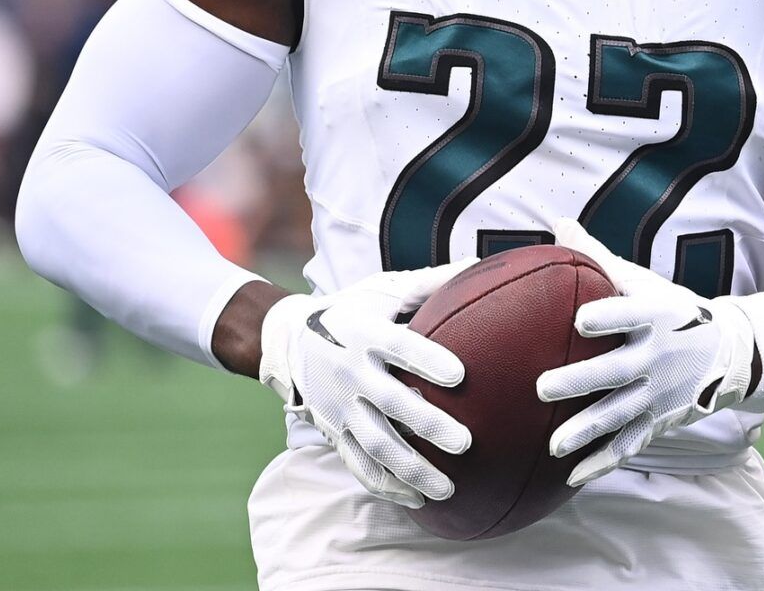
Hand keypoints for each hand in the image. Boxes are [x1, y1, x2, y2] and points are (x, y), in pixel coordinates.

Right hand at [258, 263, 474, 506]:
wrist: (287, 340)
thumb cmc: (350, 310)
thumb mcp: (380, 290)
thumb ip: (428, 282)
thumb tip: (476, 263)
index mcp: (365, 334)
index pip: (400, 347)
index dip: (427, 360)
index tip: (461, 374)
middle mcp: (351, 373)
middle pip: (392, 404)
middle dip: (428, 425)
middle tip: (466, 443)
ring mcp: (340, 408)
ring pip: (376, 445)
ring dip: (412, 469)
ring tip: (448, 489)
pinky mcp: (333, 432)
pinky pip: (360, 465)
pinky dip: (386, 485)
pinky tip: (417, 499)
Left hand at [534, 219, 758, 488]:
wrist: (729, 351)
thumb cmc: (672, 310)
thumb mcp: (645, 282)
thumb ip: (600, 259)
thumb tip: (558, 225)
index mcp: (652, 315)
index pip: (628, 315)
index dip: (607, 317)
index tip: (580, 320)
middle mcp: (656, 355)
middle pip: (615, 370)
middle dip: (581, 381)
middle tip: (543, 386)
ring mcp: (659, 392)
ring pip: (619, 414)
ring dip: (586, 430)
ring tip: (554, 444)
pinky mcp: (660, 420)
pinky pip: (630, 444)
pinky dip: (603, 462)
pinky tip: (572, 475)